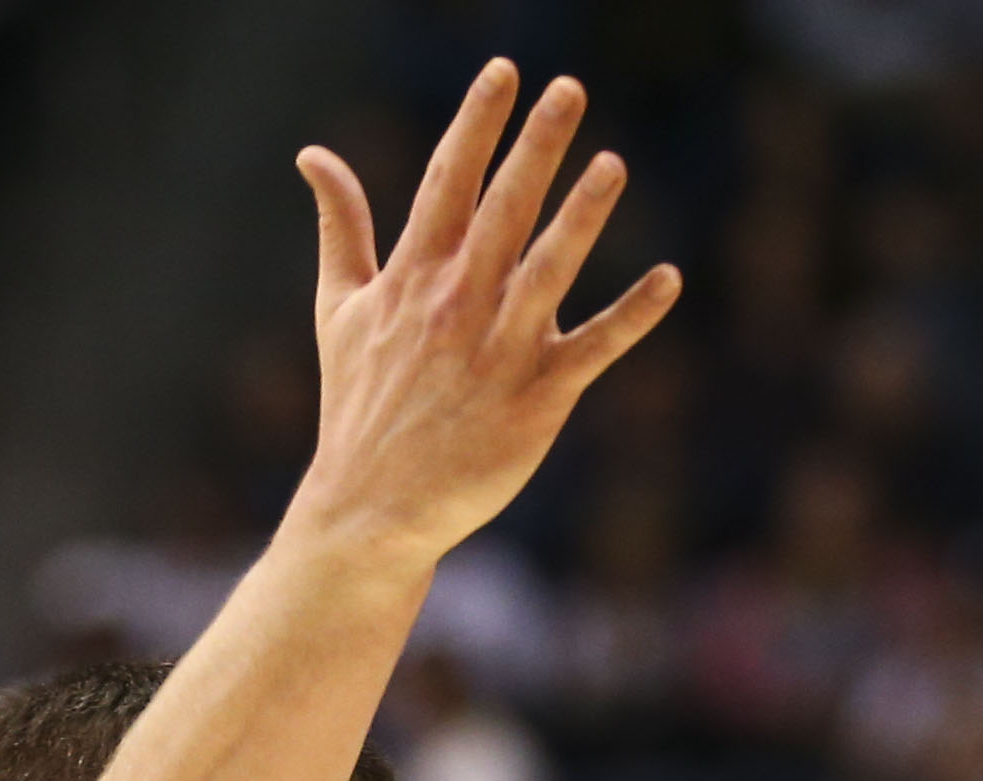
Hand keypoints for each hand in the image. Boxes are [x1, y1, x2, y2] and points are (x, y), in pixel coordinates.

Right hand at [288, 61, 681, 567]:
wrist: (372, 507)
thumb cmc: (359, 405)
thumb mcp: (338, 308)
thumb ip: (339, 227)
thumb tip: (313, 154)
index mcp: (412, 277)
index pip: (448, 182)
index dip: (477, 123)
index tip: (505, 70)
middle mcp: (456, 304)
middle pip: (503, 209)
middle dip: (535, 146)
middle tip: (570, 89)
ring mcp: (499, 351)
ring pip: (549, 269)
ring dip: (584, 216)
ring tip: (615, 163)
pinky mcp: (538, 400)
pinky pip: (594, 349)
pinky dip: (633, 316)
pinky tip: (669, 279)